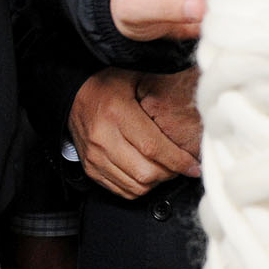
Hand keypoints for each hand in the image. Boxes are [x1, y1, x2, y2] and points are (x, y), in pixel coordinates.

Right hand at [70, 68, 198, 198]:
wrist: (73, 95)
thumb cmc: (107, 85)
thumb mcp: (136, 78)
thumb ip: (162, 96)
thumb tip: (195, 109)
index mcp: (116, 113)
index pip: (153, 147)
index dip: (178, 160)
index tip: (194, 165)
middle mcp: (102, 138)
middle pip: (146, 172)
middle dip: (170, 173)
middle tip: (181, 164)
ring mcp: (94, 157)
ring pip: (136, 185)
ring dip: (156, 182)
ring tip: (165, 168)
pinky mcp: (91, 169)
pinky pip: (122, 190)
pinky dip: (140, 187)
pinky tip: (147, 173)